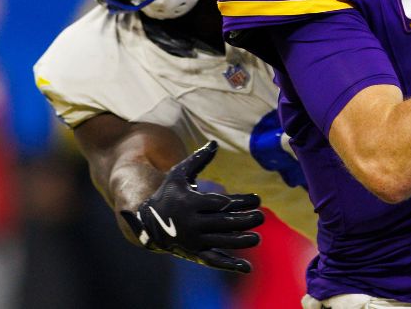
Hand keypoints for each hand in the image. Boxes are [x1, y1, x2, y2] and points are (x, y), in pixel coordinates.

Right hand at [120, 140, 263, 272]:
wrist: (148, 222)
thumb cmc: (169, 193)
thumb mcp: (179, 174)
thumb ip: (198, 159)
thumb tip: (214, 143)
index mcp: (191, 203)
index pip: (222, 204)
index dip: (241, 201)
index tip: (257, 199)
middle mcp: (192, 223)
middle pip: (224, 223)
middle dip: (245, 220)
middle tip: (261, 217)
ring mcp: (193, 240)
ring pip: (221, 242)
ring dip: (241, 241)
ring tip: (256, 238)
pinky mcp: (194, 253)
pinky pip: (214, 260)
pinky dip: (230, 264)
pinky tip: (246, 267)